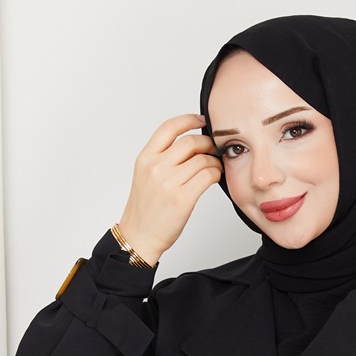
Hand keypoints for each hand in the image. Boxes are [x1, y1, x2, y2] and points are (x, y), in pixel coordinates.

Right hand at [116, 113, 222, 264]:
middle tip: (214, 150)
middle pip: (190, 142)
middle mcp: (156, 167)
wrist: (139, 236)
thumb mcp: (145, 176)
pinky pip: (207, 176)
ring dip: (214, 161)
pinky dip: (216, 174)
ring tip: (215, 167)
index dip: (189, 119)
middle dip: (207, 143)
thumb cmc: (145, 209)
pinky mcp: (182, 199)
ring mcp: (168, 183)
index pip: (169, 128)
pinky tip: (215, 178)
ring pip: (202, 159)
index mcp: (146, 158)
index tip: (202, 120)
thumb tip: (191, 144)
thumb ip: (162, 158)